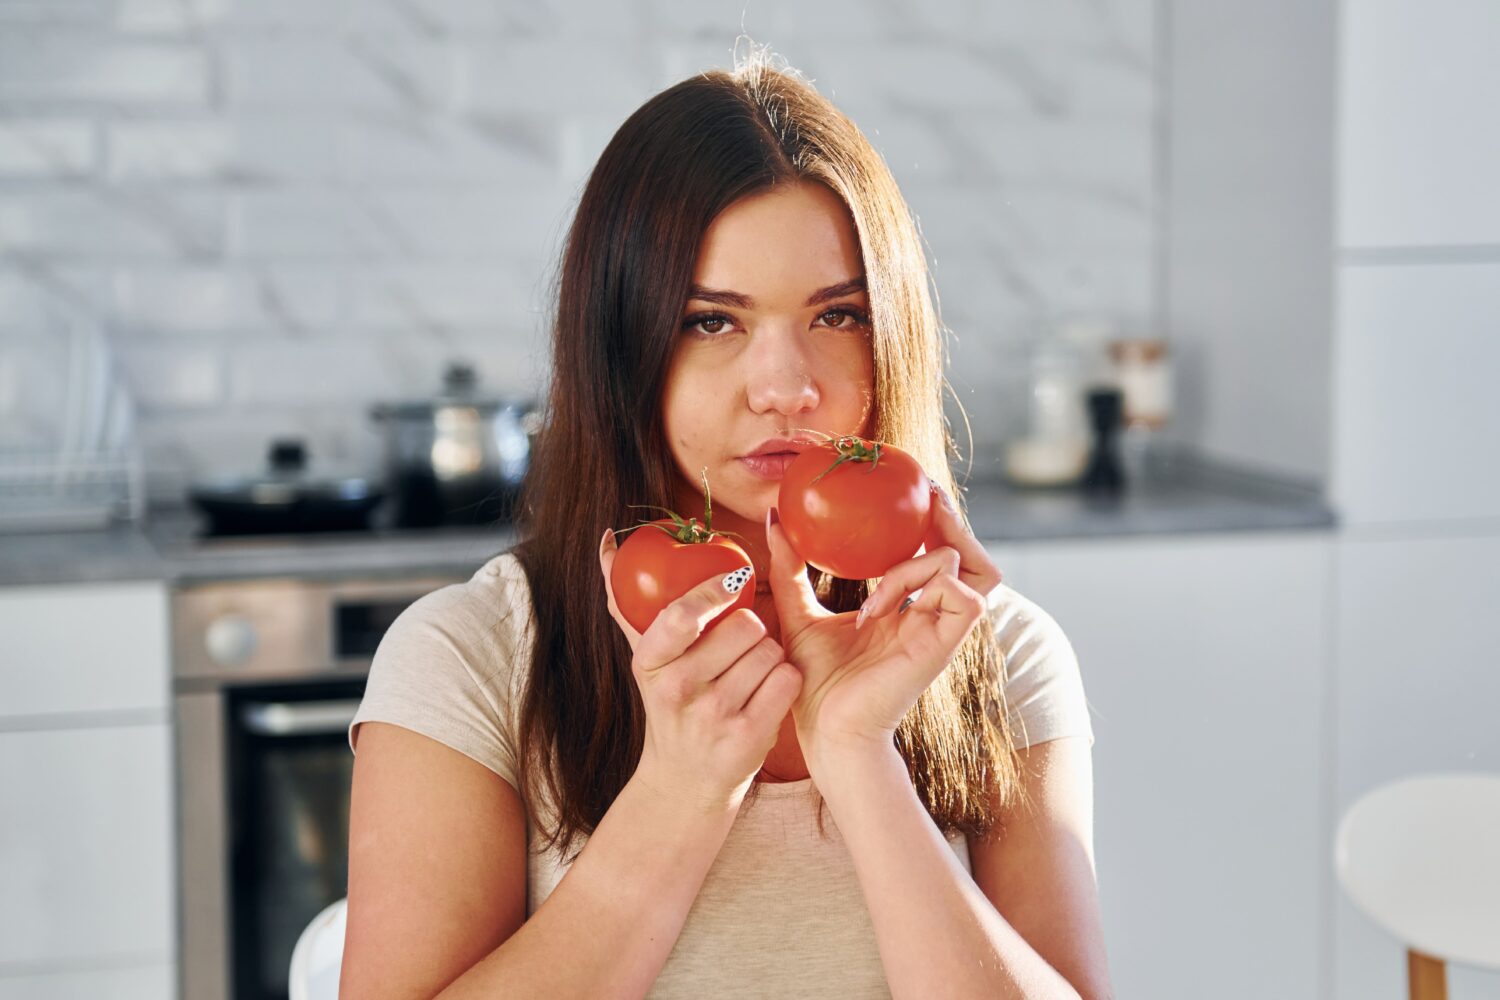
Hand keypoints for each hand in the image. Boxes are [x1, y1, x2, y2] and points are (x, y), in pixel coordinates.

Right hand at [598, 529, 802, 812]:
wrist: (684, 780)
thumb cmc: (670, 702)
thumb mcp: (646, 657)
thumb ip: (626, 598)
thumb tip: (608, 539)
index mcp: (650, 662)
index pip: (685, 613)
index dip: (716, 589)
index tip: (735, 579)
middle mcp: (677, 689)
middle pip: (747, 625)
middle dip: (754, 629)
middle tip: (742, 647)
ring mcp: (712, 717)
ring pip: (772, 651)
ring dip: (771, 657)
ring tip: (751, 675)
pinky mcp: (747, 739)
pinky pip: (788, 680)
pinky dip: (786, 681)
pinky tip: (768, 694)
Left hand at [764, 480, 1003, 769]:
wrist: (825, 733)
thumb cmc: (815, 684)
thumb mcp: (798, 612)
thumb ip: (790, 567)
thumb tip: (772, 518)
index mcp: (907, 609)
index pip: (941, 554)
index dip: (936, 521)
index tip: (912, 491)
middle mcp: (930, 617)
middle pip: (974, 556)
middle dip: (952, 520)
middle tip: (924, 497)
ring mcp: (940, 631)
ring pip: (966, 567)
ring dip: (918, 561)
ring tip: (882, 573)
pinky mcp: (942, 647)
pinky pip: (962, 595)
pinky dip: (919, 586)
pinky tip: (876, 609)